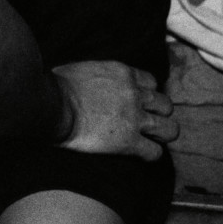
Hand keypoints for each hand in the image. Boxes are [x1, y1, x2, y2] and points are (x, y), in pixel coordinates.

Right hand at [52, 60, 177, 160]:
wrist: (52, 105)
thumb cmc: (57, 86)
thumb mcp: (82, 68)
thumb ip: (98, 74)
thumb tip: (92, 80)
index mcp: (122, 73)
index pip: (152, 82)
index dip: (148, 94)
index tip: (140, 102)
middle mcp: (134, 94)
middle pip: (166, 105)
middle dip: (159, 115)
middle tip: (148, 122)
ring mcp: (134, 118)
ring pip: (170, 129)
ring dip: (162, 135)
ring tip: (151, 140)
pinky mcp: (129, 141)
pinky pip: (155, 153)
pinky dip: (150, 155)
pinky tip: (140, 155)